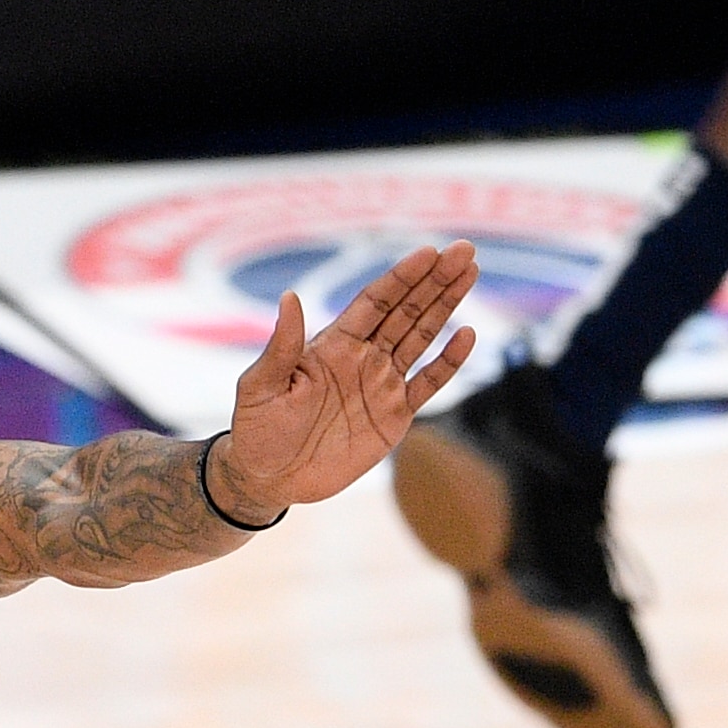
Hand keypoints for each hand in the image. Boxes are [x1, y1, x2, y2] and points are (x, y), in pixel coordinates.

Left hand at [215, 241, 479, 516]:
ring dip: (447, 306)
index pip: (374, 302)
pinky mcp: (394, 415)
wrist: (269, 478)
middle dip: (435, 280)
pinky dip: (449, 361)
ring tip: (471, 273)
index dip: (401, 277)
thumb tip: (289, 296)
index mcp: (331, 345)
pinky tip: (468, 334)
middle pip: (406, 310)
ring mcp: (381, 384)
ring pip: (422, 336)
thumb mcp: (260, 386)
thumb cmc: (256, 429)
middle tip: (464, 250)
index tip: (428, 252)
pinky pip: (428, 383)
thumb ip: (282, 346)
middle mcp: (361, 357)